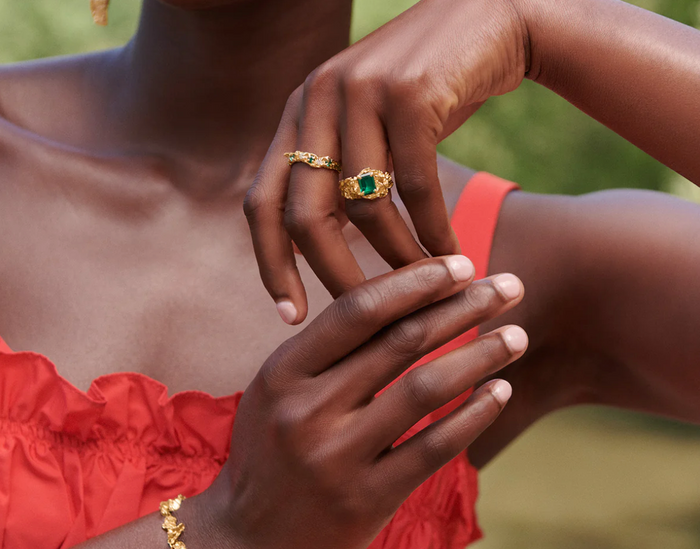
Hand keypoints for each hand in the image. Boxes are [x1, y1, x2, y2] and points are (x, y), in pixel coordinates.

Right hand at [207, 256, 526, 548]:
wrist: (242, 539)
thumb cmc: (269, 454)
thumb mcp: (278, 391)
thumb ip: (328, 353)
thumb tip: (405, 304)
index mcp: (282, 372)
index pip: (357, 310)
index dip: (415, 282)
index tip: (461, 265)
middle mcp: (308, 410)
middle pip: (400, 342)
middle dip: (463, 306)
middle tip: (508, 286)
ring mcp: (337, 458)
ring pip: (424, 389)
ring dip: (480, 356)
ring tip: (516, 336)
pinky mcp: (366, 500)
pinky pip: (433, 448)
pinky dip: (473, 415)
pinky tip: (500, 392)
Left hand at [244, 0, 528, 322]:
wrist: (489, 21)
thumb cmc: (425, 93)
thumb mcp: (366, 129)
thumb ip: (336, 177)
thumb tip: (315, 251)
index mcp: (298, 114)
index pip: (261, 202)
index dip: (271, 265)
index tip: (290, 316)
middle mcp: (317, 98)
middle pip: (305, 216)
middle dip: (335, 276)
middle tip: (366, 316)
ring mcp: (360, 91)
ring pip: (364, 208)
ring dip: (396, 260)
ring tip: (422, 288)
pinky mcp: (410, 93)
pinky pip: (415, 189)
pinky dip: (433, 233)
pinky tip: (451, 257)